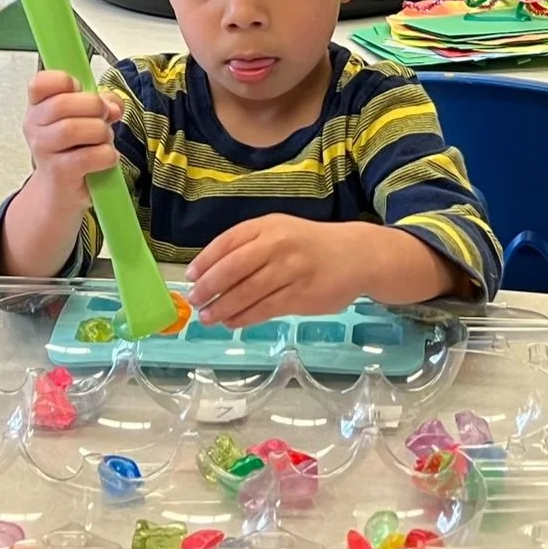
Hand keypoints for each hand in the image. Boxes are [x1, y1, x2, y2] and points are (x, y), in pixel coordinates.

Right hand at [22, 69, 120, 202]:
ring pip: (72, 129)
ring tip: (103, 141)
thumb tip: (113, 106)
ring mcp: (43, 150)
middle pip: (61, 104)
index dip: (65, 81)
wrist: (61, 191)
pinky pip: (88, 156)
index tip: (79, 90)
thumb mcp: (88, 118)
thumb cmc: (74, 149)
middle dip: (94, 107)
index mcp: (38, 106)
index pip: (40, 82)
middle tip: (104, 117)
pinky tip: (106, 159)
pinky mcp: (58, 172)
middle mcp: (34, 126)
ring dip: (100, 132)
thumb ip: (103, 102)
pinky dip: (106, 155)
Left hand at [188, 216, 366, 326]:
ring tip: (208, 318)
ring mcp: (291, 270)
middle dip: (209, 287)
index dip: (205, 261)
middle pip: (233, 268)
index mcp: (268, 226)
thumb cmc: (310, 245)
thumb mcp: (280, 232)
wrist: (357, 255)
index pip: (227, 242)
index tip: (190, 277)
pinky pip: (265, 308)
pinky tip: (232, 322)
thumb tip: (211, 273)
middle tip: (194, 301)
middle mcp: (278, 244)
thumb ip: (250, 247)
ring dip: (223, 307)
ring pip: (247, 291)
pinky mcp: (301, 295)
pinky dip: (244, 317)